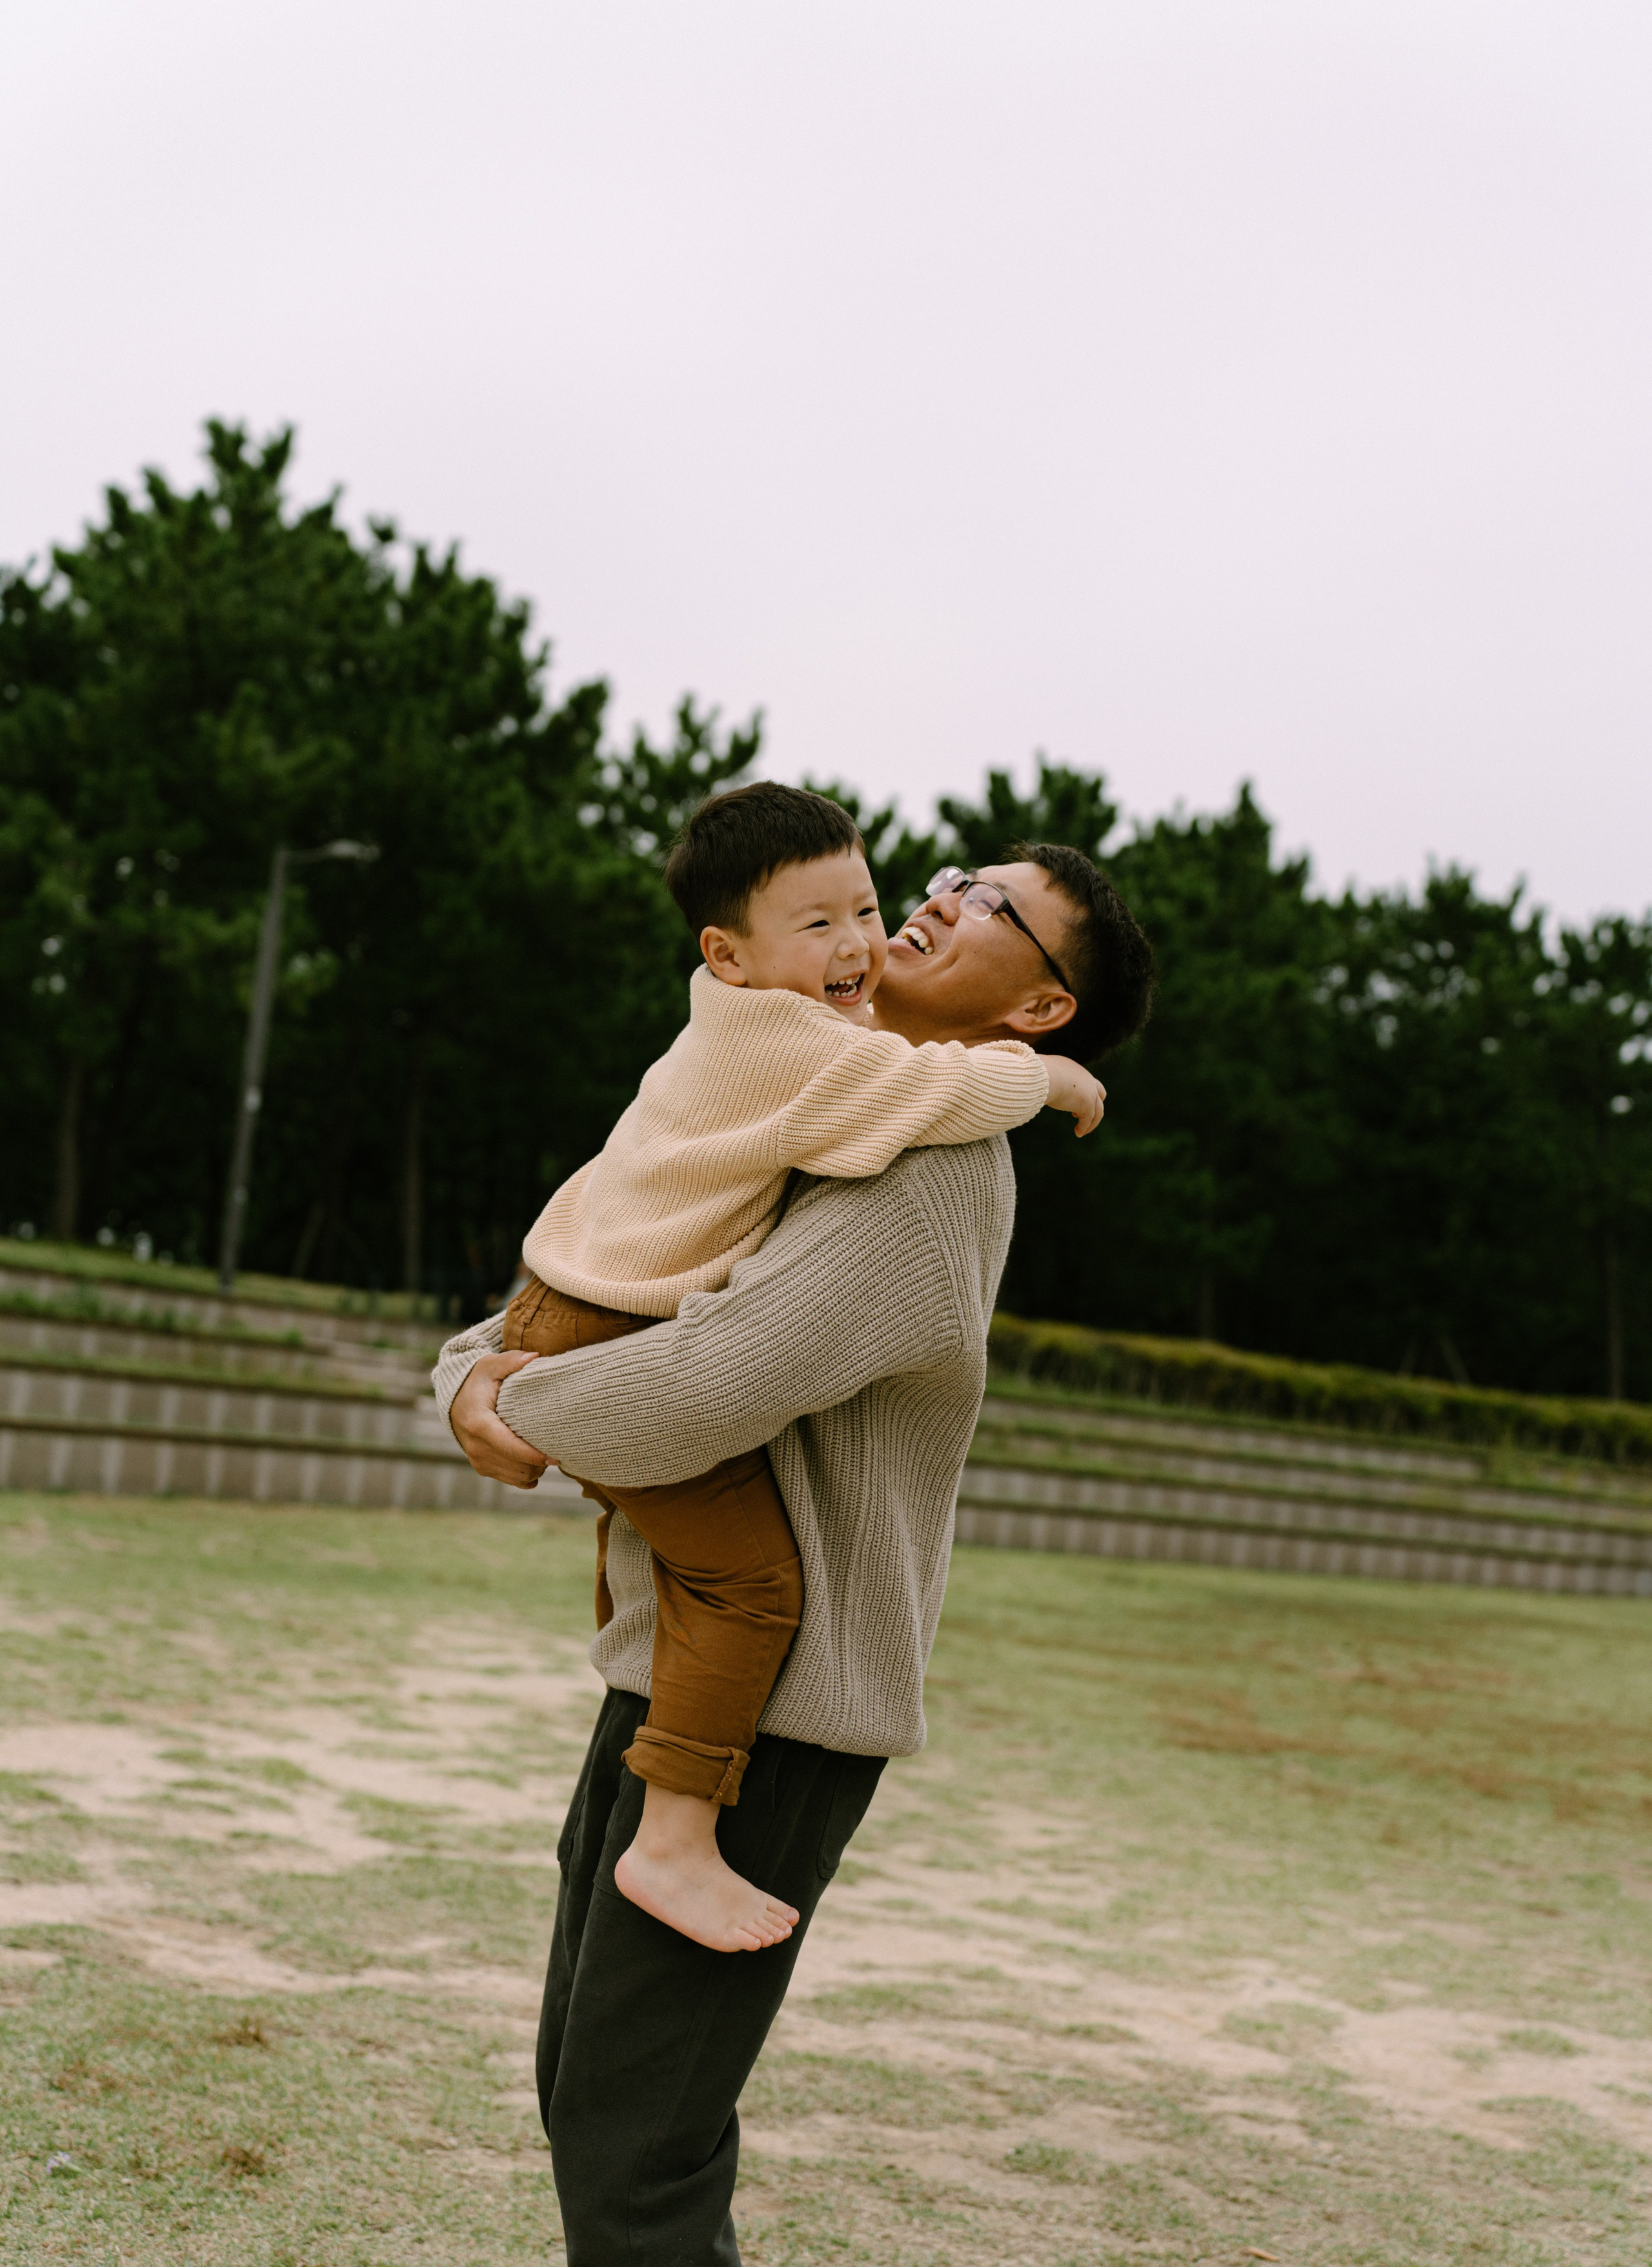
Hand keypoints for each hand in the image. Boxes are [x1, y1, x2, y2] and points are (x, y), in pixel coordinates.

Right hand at [450, 1351, 554, 1488]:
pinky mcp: (482, 1468)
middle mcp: (476, 1447)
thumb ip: (511, 1361)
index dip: (535, 1455)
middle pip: (518, 1467)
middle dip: (539, 1463)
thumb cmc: (477, 1381)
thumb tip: (533, 1357)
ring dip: (536, 1470)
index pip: (511, 1448)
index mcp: (479, 1424)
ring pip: (517, 1478)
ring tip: (546, 1453)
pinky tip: (535, 1462)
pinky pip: (511, 1481)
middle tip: (555, 1448)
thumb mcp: (490, 1365)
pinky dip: (527, 1476)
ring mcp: (478, 1460)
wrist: (455, 1401)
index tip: (555, 1455)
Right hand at [1042, 1055, 1106, 1136]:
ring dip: (1091, 1122)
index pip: (1083, 1080)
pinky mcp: (1088, 1104)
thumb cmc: (1035, 1075)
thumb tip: (1029, 1086)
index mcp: (1073, 1069)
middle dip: (1094, 1103)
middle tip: (1077, 1113)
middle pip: (1100, 1092)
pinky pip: (1089, 1119)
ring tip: (1081, 1131)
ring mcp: (1089, 1091)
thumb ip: (1039, 1080)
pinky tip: (1078, 1133)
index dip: (1080, 1091)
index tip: (1070, 1101)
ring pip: (1098, 1110)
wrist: (1044, 1077)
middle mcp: (1086, 1078)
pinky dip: (1084, 1127)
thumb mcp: (1038, 1074)